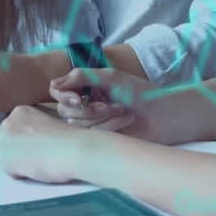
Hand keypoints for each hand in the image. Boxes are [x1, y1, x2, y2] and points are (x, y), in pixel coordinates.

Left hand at [0, 105, 89, 183]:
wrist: (72, 149)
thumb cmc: (69, 137)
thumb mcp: (49, 123)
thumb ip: (36, 128)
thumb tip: (33, 139)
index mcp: (20, 111)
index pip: (12, 127)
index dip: (22, 139)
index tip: (34, 145)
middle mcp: (7, 122)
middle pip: (3, 139)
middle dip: (14, 148)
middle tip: (33, 156)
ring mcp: (4, 140)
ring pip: (3, 154)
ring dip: (15, 161)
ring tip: (35, 165)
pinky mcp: (4, 159)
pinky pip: (8, 170)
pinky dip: (18, 173)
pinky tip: (34, 171)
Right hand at [49, 68, 168, 142]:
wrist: (162, 114)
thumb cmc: (139, 92)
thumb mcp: (109, 78)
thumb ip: (81, 77)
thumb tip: (52, 84)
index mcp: (85, 87)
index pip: (58, 91)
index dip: (63, 95)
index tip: (78, 98)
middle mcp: (84, 104)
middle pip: (65, 111)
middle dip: (88, 109)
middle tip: (107, 105)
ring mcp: (91, 122)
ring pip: (78, 124)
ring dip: (102, 117)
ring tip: (122, 110)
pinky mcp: (101, 138)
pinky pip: (92, 134)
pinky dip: (111, 126)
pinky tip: (126, 121)